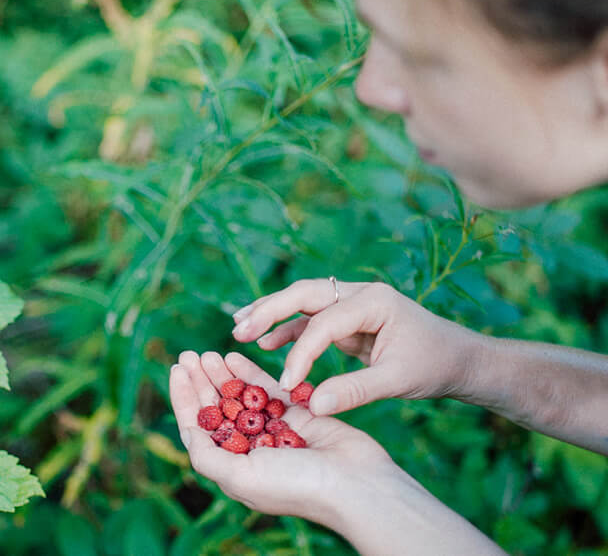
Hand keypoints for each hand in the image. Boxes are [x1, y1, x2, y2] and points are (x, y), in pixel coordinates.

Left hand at [171, 350, 507, 554]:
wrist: (356, 484)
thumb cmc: (297, 487)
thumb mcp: (241, 478)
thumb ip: (209, 456)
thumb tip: (188, 432)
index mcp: (234, 468)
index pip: (199, 427)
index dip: (185, 398)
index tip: (175, 369)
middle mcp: (251, 450)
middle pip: (217, 408)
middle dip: (201, 381)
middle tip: (188, 354)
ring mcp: (274, 431)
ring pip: (240, 396)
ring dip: (222, 374)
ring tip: (207, 353)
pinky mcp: (297, 415)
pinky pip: (267, 390)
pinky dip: (249, 373)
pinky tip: (234, 356)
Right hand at [231, 279, 483, 414]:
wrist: (460, 360)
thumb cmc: (435, 365)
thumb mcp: (399, 380)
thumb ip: (356, 390)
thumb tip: (313, 405)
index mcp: (374, 301)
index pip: (325, 322)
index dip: (301, 352)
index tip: (286, 384)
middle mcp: (359, 294)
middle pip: (305, 294)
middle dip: (269, 310)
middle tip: (239, 329)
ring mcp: (352, 304)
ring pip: (303, 302)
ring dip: (271, 313)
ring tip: (239, 328)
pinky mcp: (348, 321)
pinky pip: (311, 320)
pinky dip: (288, 330)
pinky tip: (266, 343)